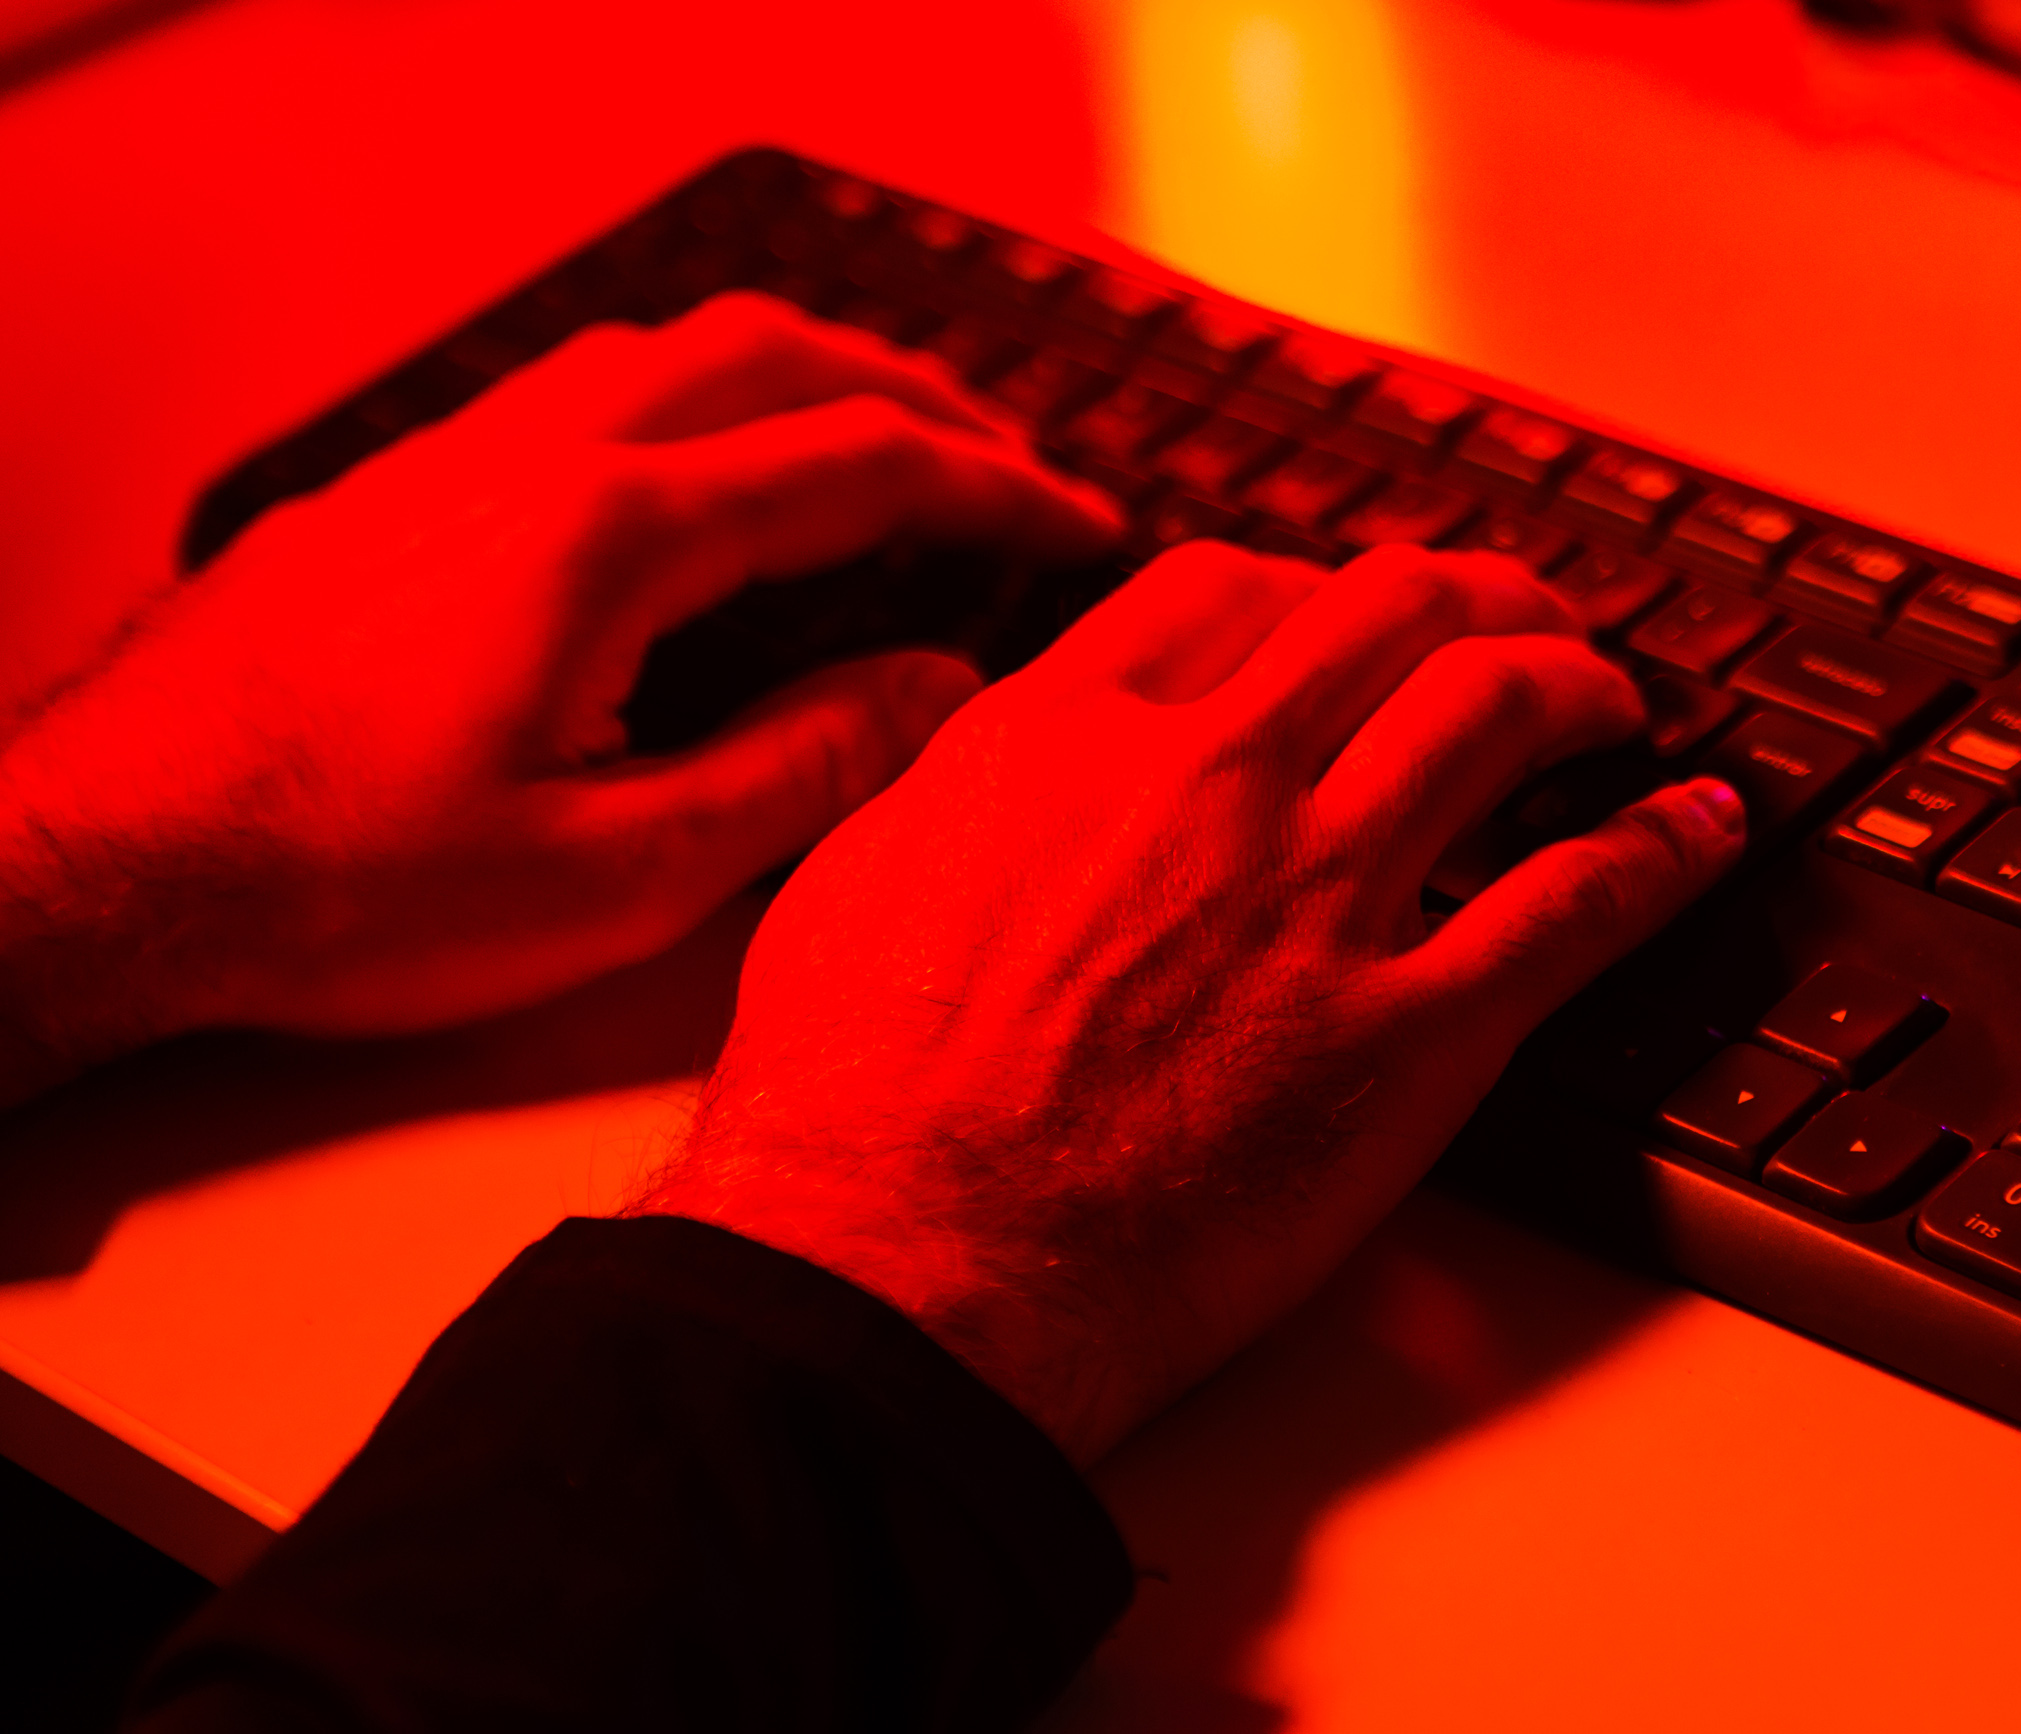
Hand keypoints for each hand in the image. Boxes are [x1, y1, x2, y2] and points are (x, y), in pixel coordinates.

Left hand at [0, 292, 1116, 1102]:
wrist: (117, 863)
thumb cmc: (344, 886)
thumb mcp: (618, 874)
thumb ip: (801, 770)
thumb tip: (937, 696)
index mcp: (612, 536)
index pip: (861, 464)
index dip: (1000, 492)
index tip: (1083, 528)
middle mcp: (535, 459)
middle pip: (776, 352)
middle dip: (922, 397)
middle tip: (1013, 465)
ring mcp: (454, 460)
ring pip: (668, 348)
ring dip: (804, 378)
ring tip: (880, 448)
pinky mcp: (395, 493)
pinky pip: (579, 385)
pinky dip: (694, 400)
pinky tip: (700, 481)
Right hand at [639, 542, 1744, 1463]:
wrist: (899, 1269)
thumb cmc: (849, 1119)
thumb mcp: (850, 885)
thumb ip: (949, 789)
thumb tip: (984, 745)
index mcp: (1070, 734)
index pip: (1231, 589)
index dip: (1312, 587)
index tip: (1345, 618)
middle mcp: (1211, 778)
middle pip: (1389, 608)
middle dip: (1475, 593)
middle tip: (1518, 619)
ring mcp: (1320, 894)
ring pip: (1494, 707)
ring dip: (1576, 682)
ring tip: (1610, 699)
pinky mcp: (1410, 1028)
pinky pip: (1577, 902)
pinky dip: (1660, 849)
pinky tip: (1699, 827)